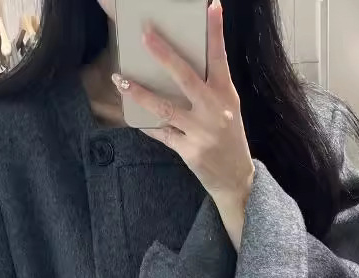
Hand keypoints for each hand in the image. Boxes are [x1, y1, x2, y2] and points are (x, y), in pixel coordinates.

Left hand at [113, 0, 254, 244]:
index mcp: (226, 95)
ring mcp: (201, 132)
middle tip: (145, 35)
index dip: (215, 31)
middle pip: (186, 78)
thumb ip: (210, 87)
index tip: (211, 6)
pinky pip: (162, 134)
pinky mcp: (189, 151)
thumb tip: (182, 64)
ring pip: (165, 108)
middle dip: (164, 55)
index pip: (220, 58)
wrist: (237, 180)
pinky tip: (134, 118)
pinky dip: (148, 126)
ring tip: (121, 79)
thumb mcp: (229, 109)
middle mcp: (215, 111)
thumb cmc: (230, 139)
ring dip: (140, 93)